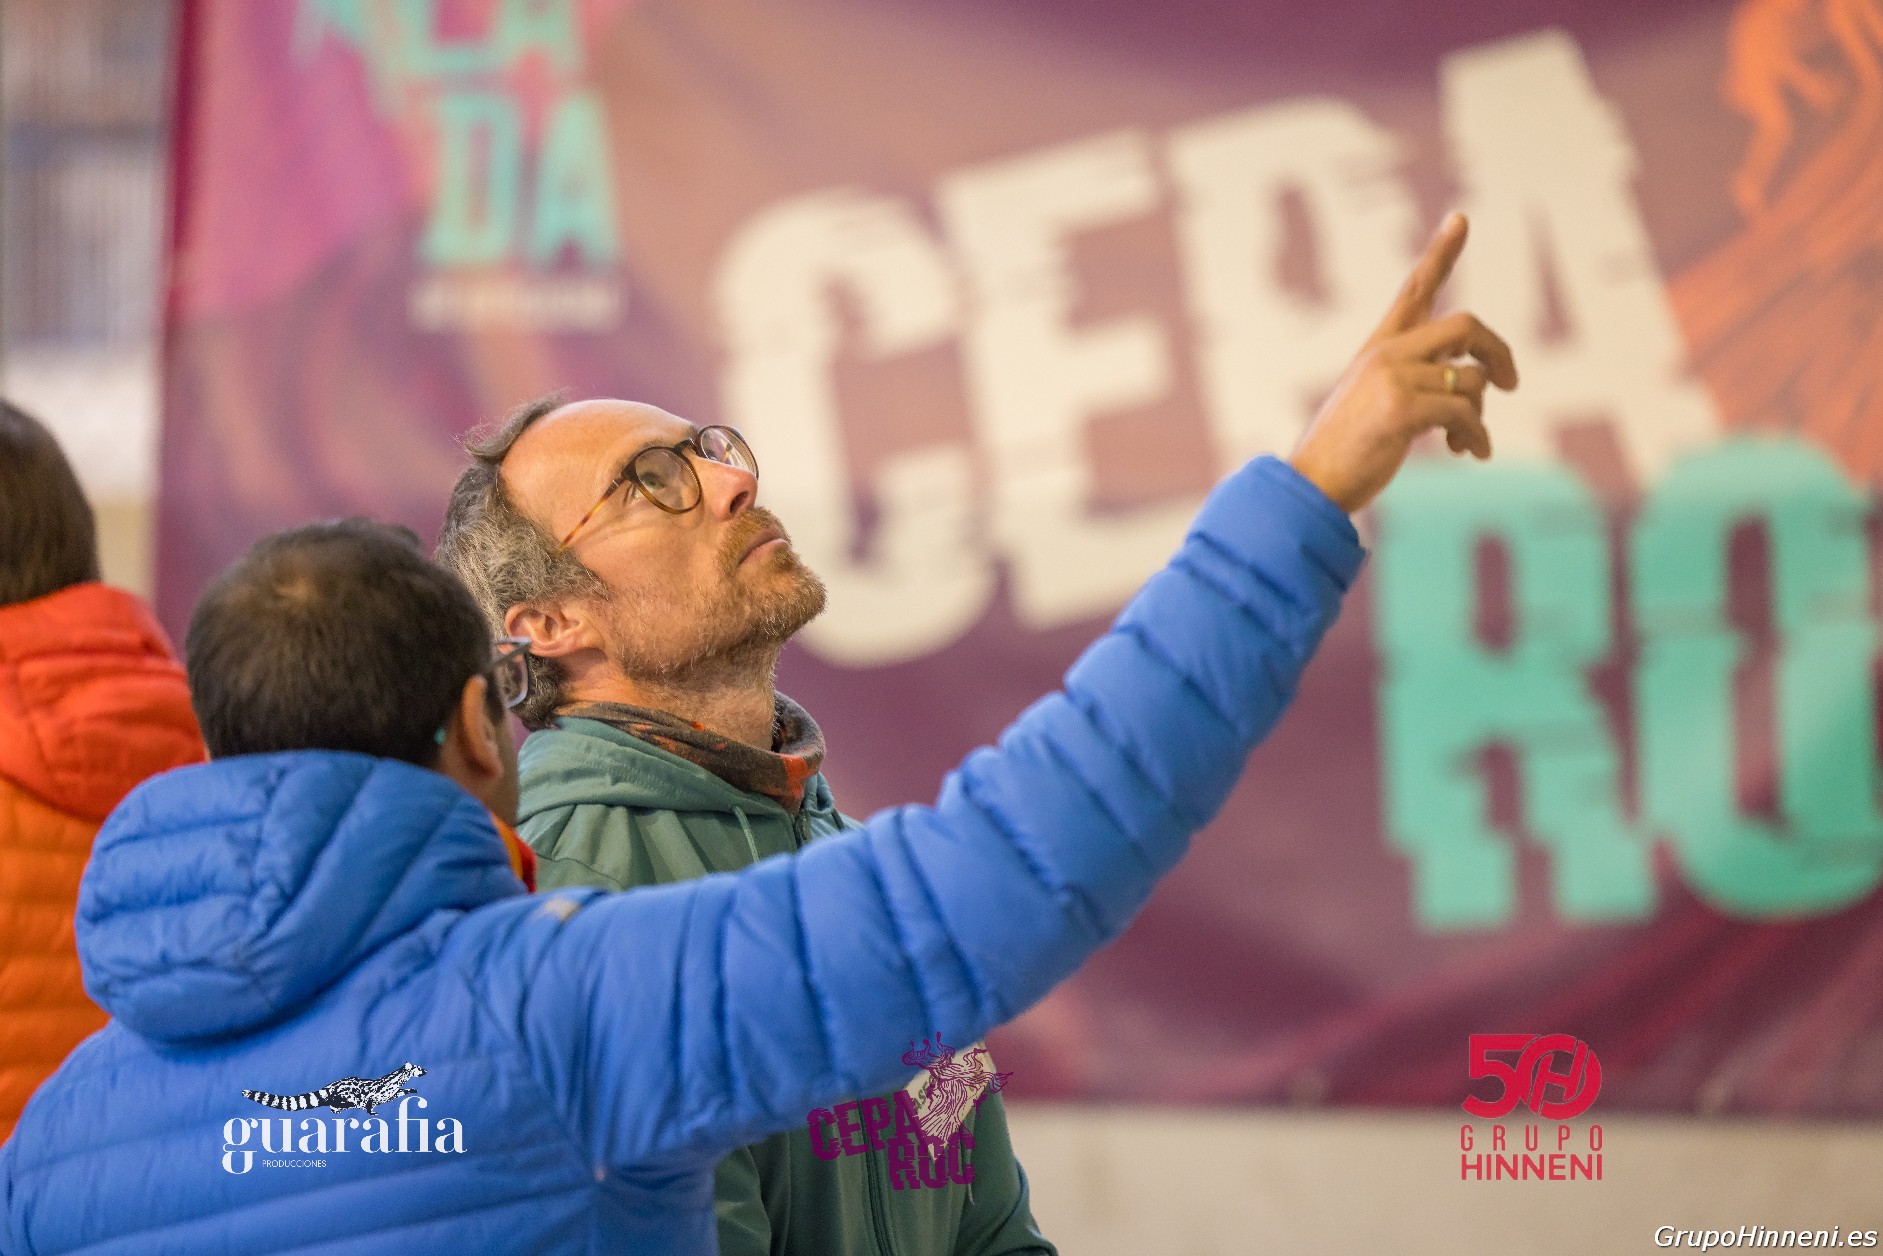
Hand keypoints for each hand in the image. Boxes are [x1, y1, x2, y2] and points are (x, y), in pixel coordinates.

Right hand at [1288, 213, 1518, 513]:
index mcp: (1378, 348)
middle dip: (1499, 353)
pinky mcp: (1402, 409)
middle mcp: (1386, 353)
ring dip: (1481, 416)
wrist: (1311, 485)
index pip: (1415, 289)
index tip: (1461, 219)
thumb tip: (1476, 384)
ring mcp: (1393, 378)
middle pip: (1466, 326)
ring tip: (1467, 443)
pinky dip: (1477, 437)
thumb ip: (1416, 382)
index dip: (1442, 252)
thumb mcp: (1375, 404)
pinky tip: (1471, 453)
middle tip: (1511, 383)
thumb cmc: (1345, 453)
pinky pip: (1466, 413)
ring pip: (1471, 380)